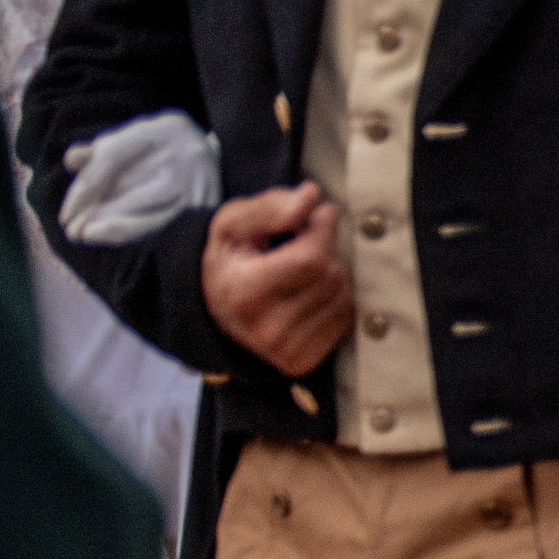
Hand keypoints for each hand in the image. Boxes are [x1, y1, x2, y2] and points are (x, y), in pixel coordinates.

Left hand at [58, 109, 221, 245]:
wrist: (210, 152)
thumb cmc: (159, 147)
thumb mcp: (131, 138)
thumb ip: (100, 150)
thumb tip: (72, 161)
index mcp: (160, 131)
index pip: (113, 156)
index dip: (85, 187)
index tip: (66, 213)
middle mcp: (180, 153)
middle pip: (129, 186)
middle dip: (96, 213)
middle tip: (73, 231)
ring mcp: (196, 179)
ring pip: (150, 207)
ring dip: (115, 226)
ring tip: (87, 235)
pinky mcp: (205, 203)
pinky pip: (168, 223)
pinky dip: (139, 232)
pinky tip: (116, 238)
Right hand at [201, 184, 352, 375]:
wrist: (213, 309)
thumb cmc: (230, 259)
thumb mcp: (234, 224)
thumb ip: (270, 207)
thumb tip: (311, 196)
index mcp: (243, 292)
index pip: (311, 258)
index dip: (323, 229)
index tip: (317, 216)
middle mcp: (264, 328)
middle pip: (330, 276)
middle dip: (325, 252)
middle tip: (302, 247)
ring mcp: (284, 350)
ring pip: (343, 296)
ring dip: (333, 275)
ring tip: (302, 272)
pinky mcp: (301, 361)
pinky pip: (345, 318)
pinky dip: (336, 300)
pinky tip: (310, 294)